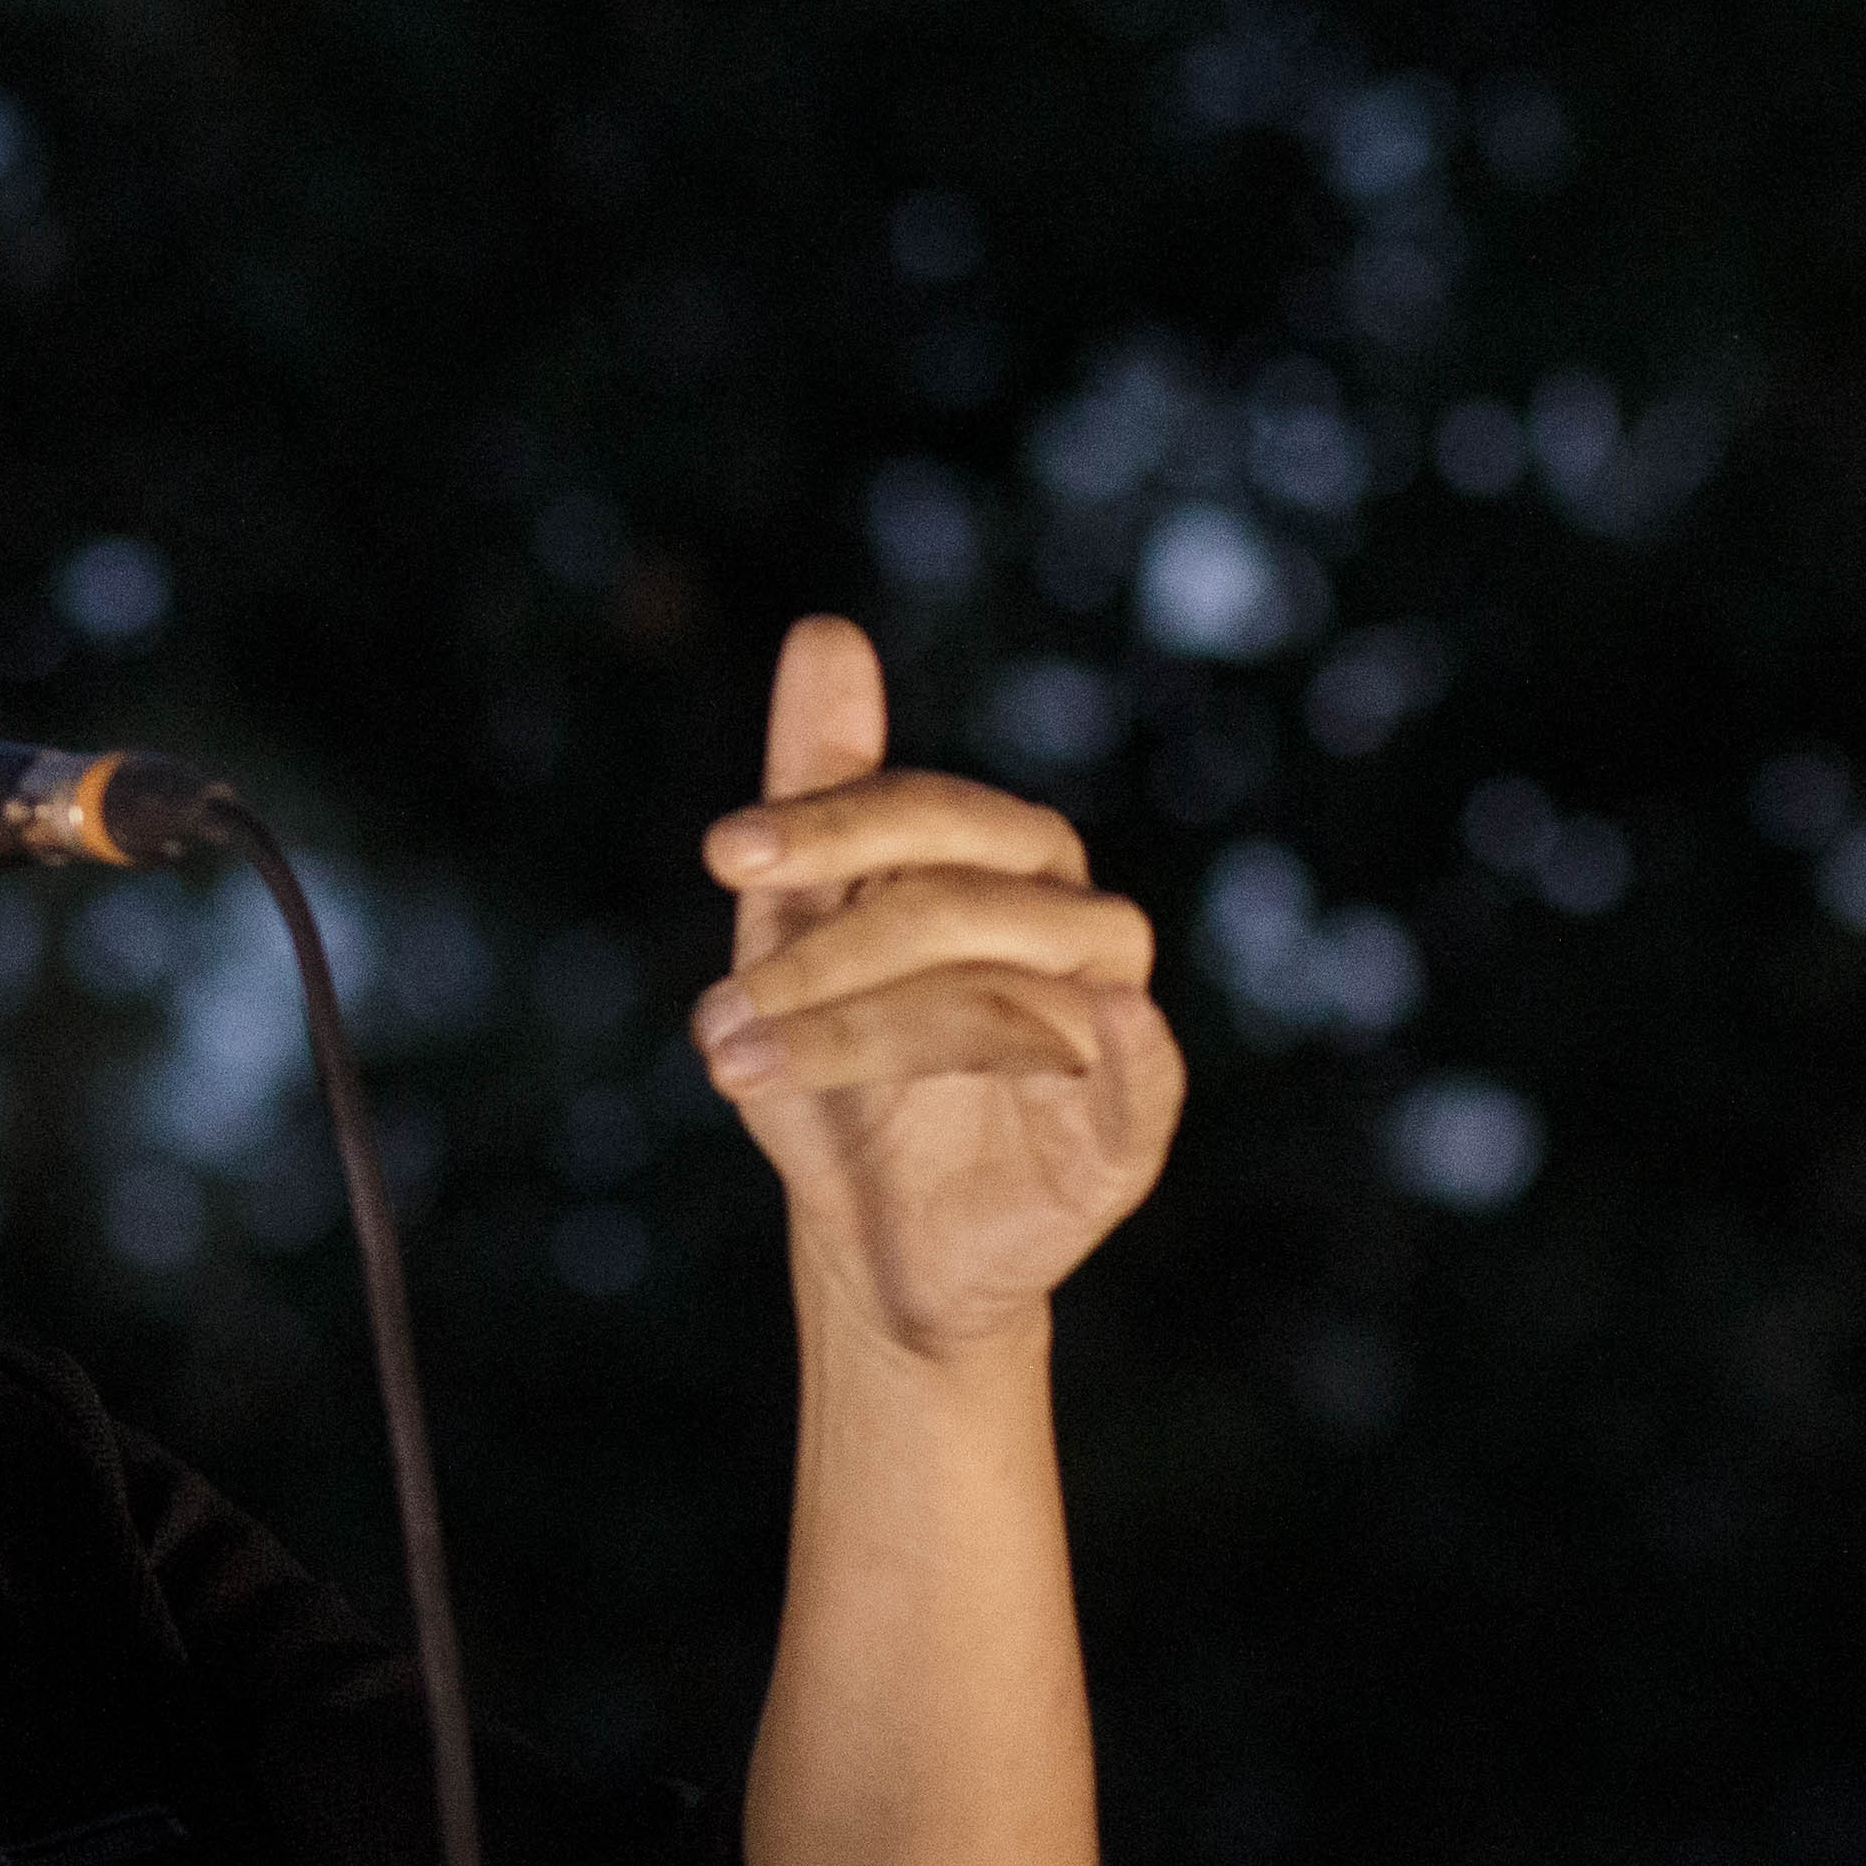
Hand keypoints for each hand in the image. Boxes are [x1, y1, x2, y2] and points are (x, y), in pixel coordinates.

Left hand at [692, 616, 1183, 1362]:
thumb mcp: (797, 931)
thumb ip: (819, 789)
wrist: (877, 1237)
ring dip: (865, 1029)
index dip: (830, 822)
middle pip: (960, 897)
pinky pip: (1149, 1072)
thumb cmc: (840, 1069)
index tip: (724, 852)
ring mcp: (1105, 1024)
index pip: (921, 814)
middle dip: (828, 953)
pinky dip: (1129, 1044)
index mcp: (994, 865)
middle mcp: (1063, 926)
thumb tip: (825, 627)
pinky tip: (1094, 1019)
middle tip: (717, 1015)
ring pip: (1005, 990)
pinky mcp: (1130, 1124)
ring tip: (742, 1068)